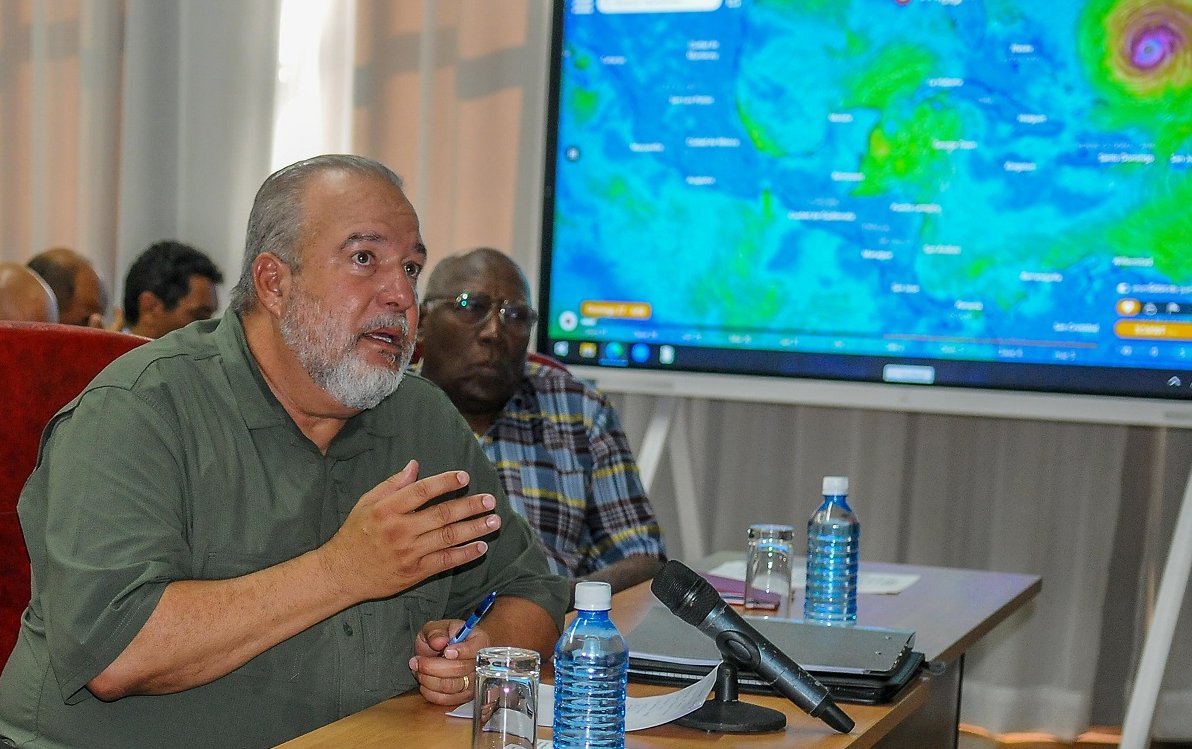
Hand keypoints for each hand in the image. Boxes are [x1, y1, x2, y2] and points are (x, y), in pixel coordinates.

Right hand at [317, 461, 501, 603]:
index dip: (446, 482)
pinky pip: (444, 562)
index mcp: (387, 508)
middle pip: (442, 514)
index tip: (465, 477)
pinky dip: (464, 554)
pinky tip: (480, 547)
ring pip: (448, 538)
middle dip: (470, 506)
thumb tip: (415, 465)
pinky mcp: (414, 572)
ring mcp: (408, 552)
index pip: (423, 491)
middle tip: (490, 500)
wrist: (341, 573)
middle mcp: (400, 529)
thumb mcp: (367, 503)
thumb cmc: (355, 533)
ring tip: (494, 521)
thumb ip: (392, 484)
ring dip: (475, 529)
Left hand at [410, 619, 491, 704]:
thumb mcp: (437, 627)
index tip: (446, 651)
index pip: (475, 649)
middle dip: (433, 666)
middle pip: (460, 670)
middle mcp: (481, 664)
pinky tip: (424, 680)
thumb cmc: (445, 637)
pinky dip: (429, 691)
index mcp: (480, 641)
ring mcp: (473, 683)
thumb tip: (439, 641)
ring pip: (450, 686)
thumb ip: (436, 631)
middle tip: (416, 660)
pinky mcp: (463, 697)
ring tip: (418, 669)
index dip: (461, 651)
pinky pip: (445, 699)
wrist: (447, 650)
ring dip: (428, 679)